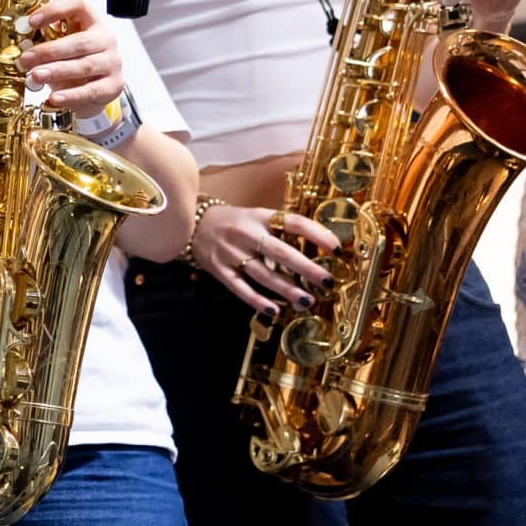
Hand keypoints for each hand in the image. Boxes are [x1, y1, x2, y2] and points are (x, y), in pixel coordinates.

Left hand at [17, 0, 125, 116]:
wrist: (93, 89)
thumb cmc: (72, 61)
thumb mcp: (59, 46)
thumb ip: (43, 41)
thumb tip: (20, 45)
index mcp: (91, 21)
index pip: (77, 5)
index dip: (54, 10)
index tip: (31, 22)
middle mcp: (105, 39)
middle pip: (80, 41)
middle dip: (49, 51)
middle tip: (26, 58)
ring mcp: (112, 63)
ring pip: (85, 66)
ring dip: (58, 71)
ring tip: (36, 76)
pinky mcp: (113, 85)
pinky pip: (91, 91)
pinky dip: (71, 96)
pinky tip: (54, 98)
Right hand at [190, 203, 340, 316]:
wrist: (189, 224)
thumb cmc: (232, 223)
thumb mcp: (255, 216)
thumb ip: (280, 230)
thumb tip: (317, 248)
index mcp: (260, 217)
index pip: (294, 223)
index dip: (317, 235)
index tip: (337, 249)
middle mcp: (246, 234)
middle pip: (281, 253)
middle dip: (307, 269)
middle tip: (327, 282)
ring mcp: (231, 253)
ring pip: (263, 275)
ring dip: (287, 290)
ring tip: (307, 301)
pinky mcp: (219, 270)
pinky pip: (240, 288)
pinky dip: (257, 300)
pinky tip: (275, 309)